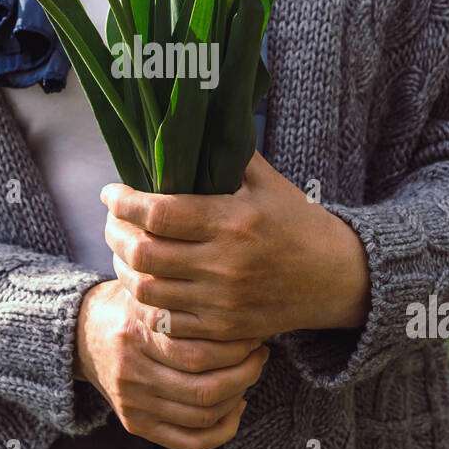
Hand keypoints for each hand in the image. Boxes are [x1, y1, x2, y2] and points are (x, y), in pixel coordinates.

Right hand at [73, 279, 268, 448]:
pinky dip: (224, 428)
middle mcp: (131, 374)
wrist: (84, 335)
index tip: (254, 331)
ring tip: (250, 372)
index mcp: (135, 335)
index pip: (198, 353)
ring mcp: (132, 404)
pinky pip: (192, 443)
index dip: (236, 347)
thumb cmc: (131, 306)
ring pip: (202, 417)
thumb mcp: (148, 290)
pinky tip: (237, 404)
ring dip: (238, 396)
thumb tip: (238, 292)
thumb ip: (181, 292)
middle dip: (245, 373)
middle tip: (260, 353)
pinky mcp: (136, 425)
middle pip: (204, 390)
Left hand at [101, 151, 370, 340]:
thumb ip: (228, 154)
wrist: (336, 278)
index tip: (111, 192)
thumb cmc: (298, 222)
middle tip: (112, 220)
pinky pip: (166, 322)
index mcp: (233, 221)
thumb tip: (190, 120)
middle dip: (114, 233)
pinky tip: (145, 282)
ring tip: (124, 250)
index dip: (124, 202)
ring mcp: (223, 301)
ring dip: (124, 268)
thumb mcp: (267, 182)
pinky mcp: (223, 328)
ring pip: (147, 290)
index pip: (158, 212)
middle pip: (143, 253)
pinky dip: (146, 302)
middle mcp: (225, 264)